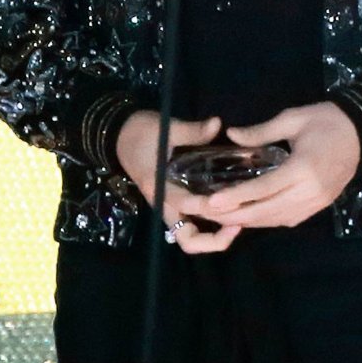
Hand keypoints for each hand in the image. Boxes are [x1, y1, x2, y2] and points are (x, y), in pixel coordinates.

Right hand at [115, 111, 240, 255]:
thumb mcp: (166, 128)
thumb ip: (192, 130)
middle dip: (214, 239)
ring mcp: (169, 207)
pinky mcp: (174, 204)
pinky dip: (209, 227)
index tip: (236, 201)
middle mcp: (164, 204)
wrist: (120, 136)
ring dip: (213, 238)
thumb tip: (217, 123)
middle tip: (241, 224)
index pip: (187, 205)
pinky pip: (191, 225)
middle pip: (187, 238)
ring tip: (239, 224)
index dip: (212, 206)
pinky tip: (230, 213)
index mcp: (159, 187)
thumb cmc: (140, 133)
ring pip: (189, 237)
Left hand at [190, 102, 360, 229]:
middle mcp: (310, 191)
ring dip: (249, 221)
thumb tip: (232, 135)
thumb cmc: (327, 121)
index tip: (211, 203)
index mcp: (303, 168)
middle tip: (207, 214)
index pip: (264, 189)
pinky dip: (268, 221)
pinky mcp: (320, 206)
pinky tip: (251, 217)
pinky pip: (289, 219)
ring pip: (277, 219)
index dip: (236, 197)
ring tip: (222, 218)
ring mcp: (317, 202)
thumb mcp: (293, 118)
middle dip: (235, 215)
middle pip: (267, 211)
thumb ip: (261, 131)